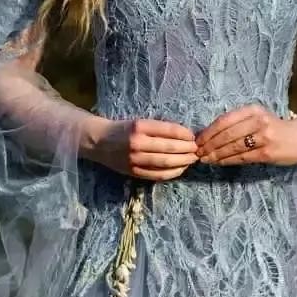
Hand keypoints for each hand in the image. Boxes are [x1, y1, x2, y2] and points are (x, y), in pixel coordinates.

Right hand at [83, 116, 199, 180]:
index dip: (184, 134)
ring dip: (183, 162)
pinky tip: (181, 169)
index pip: (168, 130)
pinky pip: (157, 174)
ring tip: (193, 159)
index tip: (193, 136)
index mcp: (140, 126)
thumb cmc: (123, 129)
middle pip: (169, 148)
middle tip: (198, 149)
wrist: (98, 141)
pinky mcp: (134, 172)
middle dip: (187, 149)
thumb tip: (184, 135)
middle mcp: (137, 143)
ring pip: (165, 162)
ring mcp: (135, 159)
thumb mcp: (139, 122)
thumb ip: (158, 128)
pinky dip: (172, 173)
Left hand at [195, 105, 296, 165]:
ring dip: (216, 154)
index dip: (208, 131)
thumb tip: (208, 134)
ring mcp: (264, 136)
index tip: (197, 140)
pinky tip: (219, 163)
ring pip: (233, 146)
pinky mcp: (267, 152)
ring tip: (205, 159)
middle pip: (227, 134)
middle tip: (198, 152)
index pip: (224, 120)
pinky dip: (228, 161)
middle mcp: (258, 120)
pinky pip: (242, 157)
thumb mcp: (256, 118)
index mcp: (252, 109)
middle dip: (209, 144)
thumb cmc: (273, 128)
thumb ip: (237, 123)